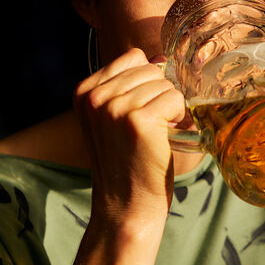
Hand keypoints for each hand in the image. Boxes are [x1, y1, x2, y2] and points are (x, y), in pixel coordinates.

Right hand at [73, 47, 185, 225]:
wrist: (126, 206)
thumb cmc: (126, 161)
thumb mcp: (114, 118)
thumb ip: (130, 85)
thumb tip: (159, 58)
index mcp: (84, 92)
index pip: (132, 57)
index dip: (148, 80)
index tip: (145, 108)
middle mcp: (95, 97)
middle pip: (150, 69)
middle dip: (161, 94)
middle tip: (156, 124)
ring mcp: (115, 107)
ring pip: (165, 83)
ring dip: (171, 107)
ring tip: (161, 132)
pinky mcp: (138, 121)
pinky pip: (175, 98)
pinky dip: (180, 116)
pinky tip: (168, 136)